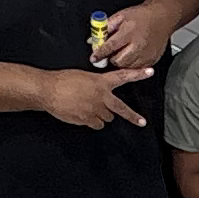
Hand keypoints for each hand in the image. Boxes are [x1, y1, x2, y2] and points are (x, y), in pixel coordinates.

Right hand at [40, 66, 154, 129]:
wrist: (48, 90)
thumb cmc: (62, 81)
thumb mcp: (83, 77)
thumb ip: (96, 85)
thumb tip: (100, 94)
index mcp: (101, 82)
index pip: (123, 76)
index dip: (138, 74)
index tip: (150, 72)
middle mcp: (101, 97)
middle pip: (121, 109)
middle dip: (132, 116)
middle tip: (141, 121)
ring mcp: (95, 110)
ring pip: (107, 118)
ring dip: (101, 115)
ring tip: (89, 108)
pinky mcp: (87, 120)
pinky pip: (96, 125)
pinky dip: (92, 122)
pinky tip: (83, 114)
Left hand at [96, 0, 179, 78]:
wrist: (162, 17)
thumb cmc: (141, 15)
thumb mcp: (120, 16)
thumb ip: (106, 28)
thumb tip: (93, 40)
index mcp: (129, 32)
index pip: (110, 46)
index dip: (100, 53)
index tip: (94, 58)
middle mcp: (138, 45)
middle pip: (119, 60)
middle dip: (112, 58)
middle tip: (111, 52)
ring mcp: (146, 54)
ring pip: (128, 66)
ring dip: (122, 61)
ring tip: (123, 52)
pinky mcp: (152, 59)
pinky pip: (138, 67)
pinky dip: (132, 63)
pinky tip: (132, 54)